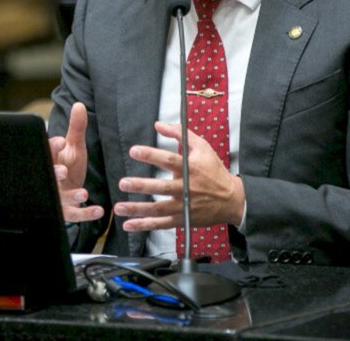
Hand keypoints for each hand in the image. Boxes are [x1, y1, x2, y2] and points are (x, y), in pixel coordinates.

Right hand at [48, 102, 103, 222]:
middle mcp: (50, 178)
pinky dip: (85, 214)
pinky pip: (73, 215)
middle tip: (62, 171)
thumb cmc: (68, 164)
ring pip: (59, 198)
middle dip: (54, 173)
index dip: (52, 147)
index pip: (48, 151)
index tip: (60, 142)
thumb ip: (77, 128)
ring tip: (83, 193)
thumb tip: (79, 105)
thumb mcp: (74, 146)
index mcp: (52, 159)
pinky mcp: (65, 211)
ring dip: (70, 197)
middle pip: (48, 176)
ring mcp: (56, 196)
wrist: (68, 191)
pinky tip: (99, 210)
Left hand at [112, 121, 244, 231]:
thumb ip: (180, 134)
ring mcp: (184, 207)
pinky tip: (128, 224)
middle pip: (161, 188)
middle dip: (141, 186)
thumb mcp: (202, 147)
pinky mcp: (182, 219)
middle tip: (123, 183)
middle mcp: (186, 188)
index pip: (169, 161)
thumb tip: (158, 124)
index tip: (134, 151)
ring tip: (119, 207)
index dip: (151, 155)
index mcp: (190, 169)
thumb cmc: (214, 171)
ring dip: (137, 209)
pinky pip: (161, 224)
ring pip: (158, 209)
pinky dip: (144, 225)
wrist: (231, 199)